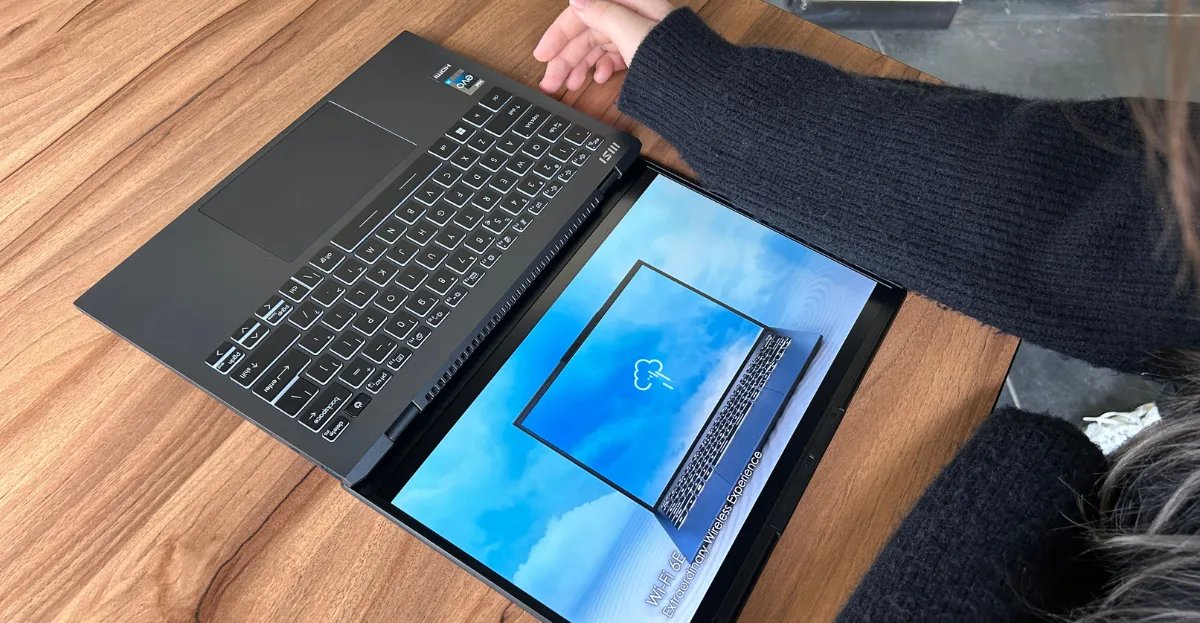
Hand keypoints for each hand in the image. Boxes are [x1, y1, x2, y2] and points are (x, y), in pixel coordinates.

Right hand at [533, 0, 673, 92]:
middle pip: (589, 31)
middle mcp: (634, 16)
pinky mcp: (645, 55)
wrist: (705, 93)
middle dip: (568, 56)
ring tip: (571, 85)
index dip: (560, 33)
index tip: (543, 55)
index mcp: (632, 2)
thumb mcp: (633, 33)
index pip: (585, 11)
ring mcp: (639, 36)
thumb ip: (603, 13)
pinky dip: (604, 68)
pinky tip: (600, 79)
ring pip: (600, 46)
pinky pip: (616, 57)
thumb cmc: (679, 61)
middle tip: (551, 81)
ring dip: (582, 65)